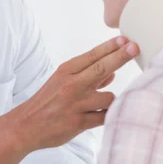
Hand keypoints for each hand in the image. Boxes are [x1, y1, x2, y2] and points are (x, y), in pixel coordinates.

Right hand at [0, 36, 138, 163]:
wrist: (27, 124)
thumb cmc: (48, 100)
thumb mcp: (63, 81)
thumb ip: (87, 75)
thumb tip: (112, 72)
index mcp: (67, 71)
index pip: (93, 55)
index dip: (111, 47)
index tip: (126, 39)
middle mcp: (72, 84)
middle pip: (102, 67)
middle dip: (121, 56)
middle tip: (135, 47)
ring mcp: (76, 103)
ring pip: (109, 97)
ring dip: (110, 100)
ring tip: (99, 105)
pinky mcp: (79, 122)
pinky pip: (105, 116)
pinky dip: (107, 116)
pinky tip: (102, 116)